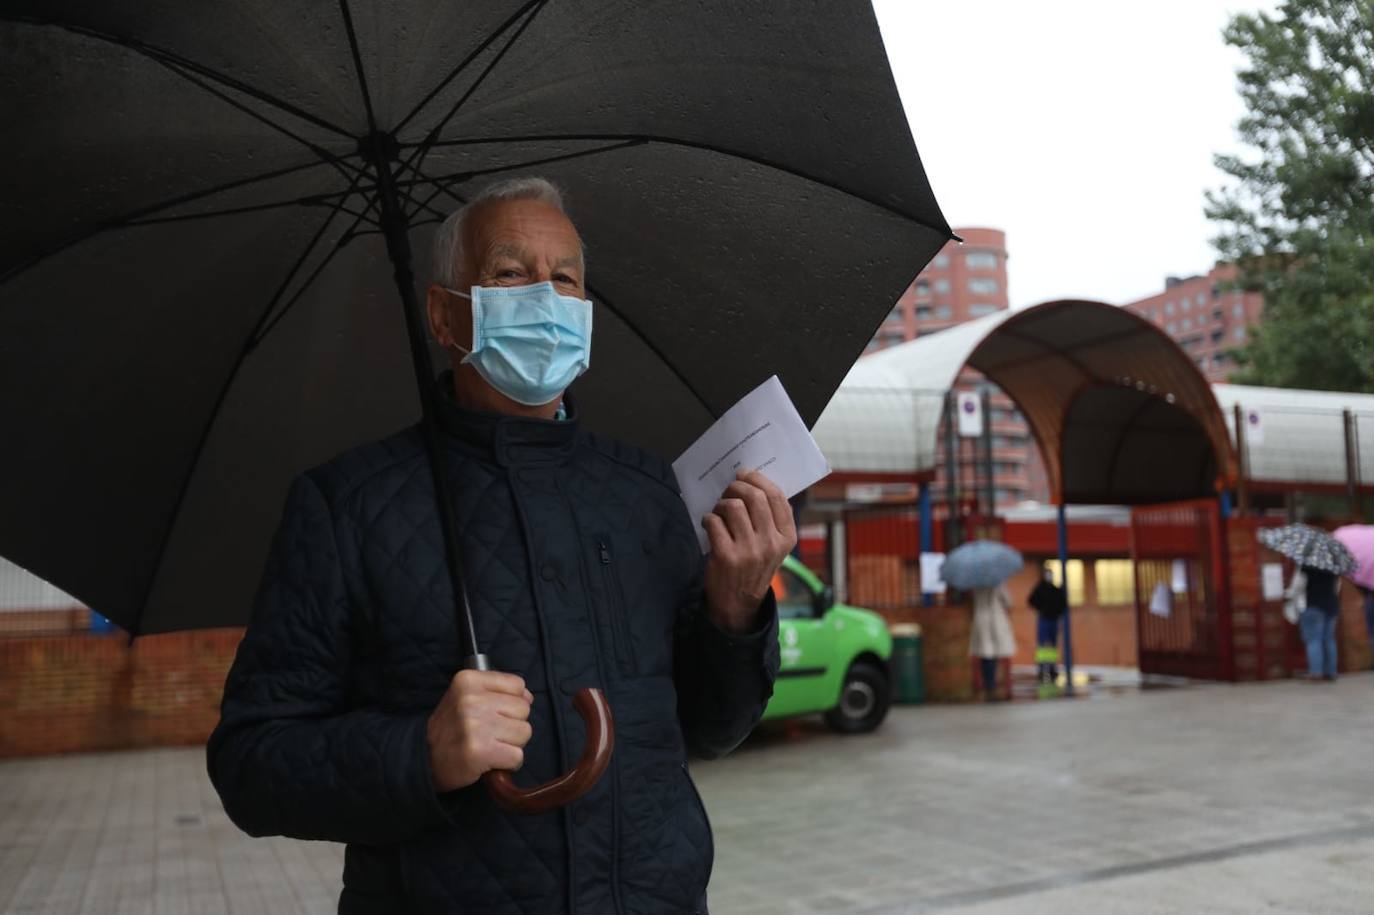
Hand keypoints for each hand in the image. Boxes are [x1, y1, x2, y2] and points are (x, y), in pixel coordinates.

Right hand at [426, 670, 533, 792]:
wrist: (424, 758)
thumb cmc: (451, 728)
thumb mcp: (466, 696)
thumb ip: (497, 691)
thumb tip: (529, 697)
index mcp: (468, 680)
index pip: (517, 685)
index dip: (512, 702)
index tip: (495, 713)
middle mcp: (471, 699)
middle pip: (523, 709)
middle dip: (512, 725)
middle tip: (490, 733)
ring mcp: (475, 725)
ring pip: (524, 732)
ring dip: (511, 744)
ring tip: (490, 746)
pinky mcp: (480, 751)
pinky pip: (517, 756)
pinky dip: (508, 763)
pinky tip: (491, 761)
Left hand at [702, 470, 798, 633]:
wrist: (738, 603)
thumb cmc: (753, 566)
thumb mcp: (773, 546)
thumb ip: (771, 519)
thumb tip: (756, 482)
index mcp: (787, 537)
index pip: (776, 496)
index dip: (758, 479)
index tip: (744, 474)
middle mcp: (771, 543)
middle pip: (754, 497)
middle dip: (736, 487)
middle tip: (728, 491)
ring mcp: (749, 551)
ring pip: (733, 507)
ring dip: (721, 504)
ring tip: (719, 513)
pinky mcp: (727, 557)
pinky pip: (714, 522)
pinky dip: (708, 519)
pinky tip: (710, 525)